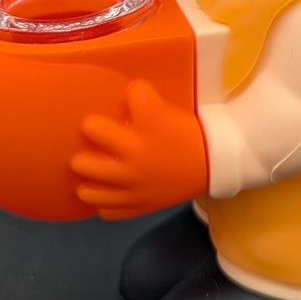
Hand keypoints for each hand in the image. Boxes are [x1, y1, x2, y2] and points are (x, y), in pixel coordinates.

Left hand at [70, 80, 208, 219]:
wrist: (213, 168)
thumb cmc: (187, 137)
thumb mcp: (170, 114)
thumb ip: (144, 107)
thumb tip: (116, 103)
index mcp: (154, 123)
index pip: (135, 92)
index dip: (135, 91)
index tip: (135, 95)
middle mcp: (137, 153)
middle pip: (93, 130)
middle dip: (93, 128)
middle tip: (97, 132)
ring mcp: (133, 184)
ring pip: (88, 179)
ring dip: (87, 171)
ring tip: (93, 166)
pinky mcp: (136, 205)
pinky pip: (104, 208)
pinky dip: (103, 200)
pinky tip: (108, 191)